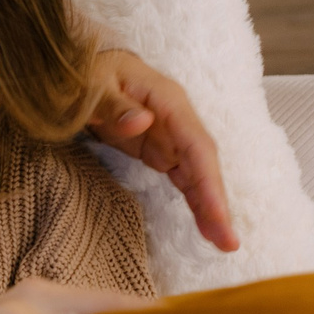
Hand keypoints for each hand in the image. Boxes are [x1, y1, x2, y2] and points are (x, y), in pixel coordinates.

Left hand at [88, 49, 237, 251]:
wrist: (85, 69)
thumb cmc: (89, 73)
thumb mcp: (92, 86)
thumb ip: (113, 105)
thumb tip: (143, 122)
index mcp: (167, 101)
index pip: (196, 145)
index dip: (208, 180)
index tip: (217, 213)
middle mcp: (178, 121)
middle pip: (204, 164)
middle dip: (216, 202)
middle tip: (228, 242)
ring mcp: (171, 137)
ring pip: (198, 175)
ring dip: (210, 207)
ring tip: (223, 243)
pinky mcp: (161, 150)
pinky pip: (184, 178)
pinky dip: (194, 201)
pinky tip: (206, 226)